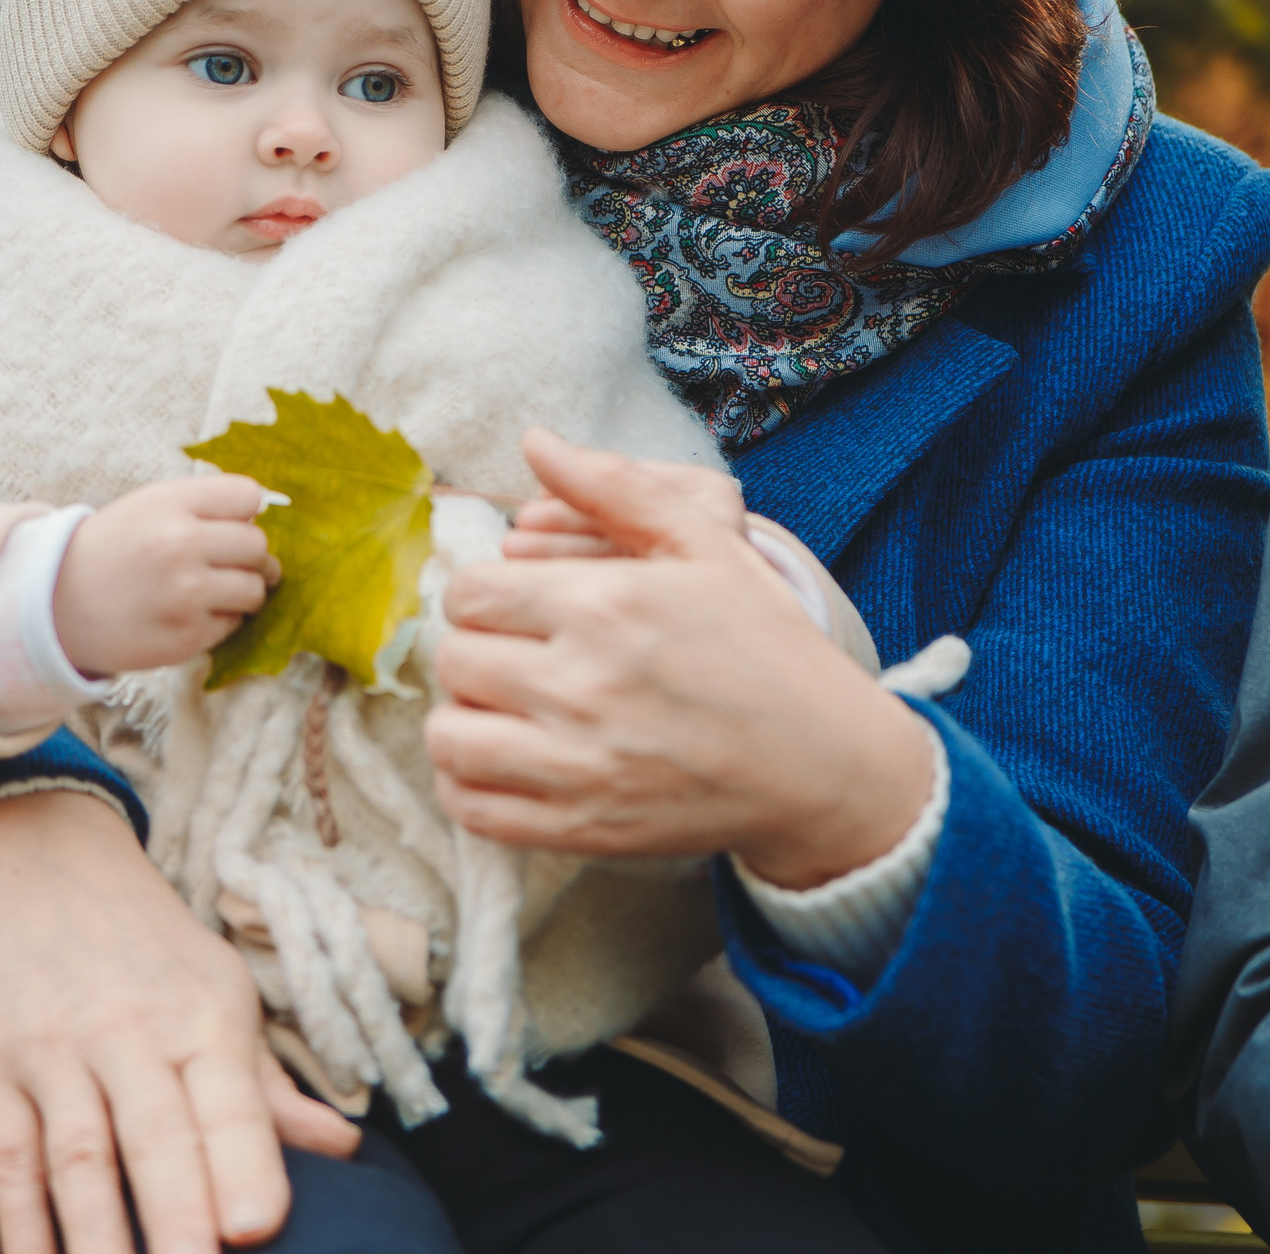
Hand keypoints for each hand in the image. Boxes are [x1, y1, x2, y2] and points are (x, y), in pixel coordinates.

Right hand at [0, 789, 358, 1253]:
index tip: (257, 1228)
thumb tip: (345, 1149)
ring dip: (97, 1239)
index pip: (227, 1100)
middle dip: (176, 1216)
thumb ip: (271, 1087)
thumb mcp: (223, 995)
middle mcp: (128, 1034)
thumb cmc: (154, 954)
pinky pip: (10, 1163)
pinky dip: (22, 1228)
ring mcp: (55, 1055)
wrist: (44, 874)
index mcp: (202, 1017)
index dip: (243, 1163)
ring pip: (76, 1160)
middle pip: (152, 1137)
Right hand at [53, 475, 276, 676]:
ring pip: (254, 589)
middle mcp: (181, 545)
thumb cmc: (113, 549)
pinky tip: (184, 613)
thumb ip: (204, 504)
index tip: (228, 523)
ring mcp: (186, 595)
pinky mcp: (187, 637)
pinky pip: (232, 625)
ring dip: (240, 591)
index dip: (243, 511)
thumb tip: (263, 518)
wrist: (57, 604)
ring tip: (206, 589)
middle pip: (258, 545)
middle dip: (246, 555)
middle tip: (221, 562)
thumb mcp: (149, 505)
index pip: (248, 495)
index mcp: (171, 504)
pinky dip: (217, 621)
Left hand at [426, 428, 932, 888]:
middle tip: (513, 654)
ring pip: (448, 737)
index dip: (483, 594)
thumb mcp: (705, 543)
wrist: (821, 763)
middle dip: (475, 649)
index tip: (514, 605)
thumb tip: (534, 440)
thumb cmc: (762, 644)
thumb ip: (613, 486)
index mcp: (605, 606)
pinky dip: (466, 785)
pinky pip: (473, 809)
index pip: (470, 594)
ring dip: (462, 717)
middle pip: (455, 661)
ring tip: (502, 707)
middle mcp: (583, 686)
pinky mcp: (581, 828)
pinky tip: (503, 760)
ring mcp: (580, 766)